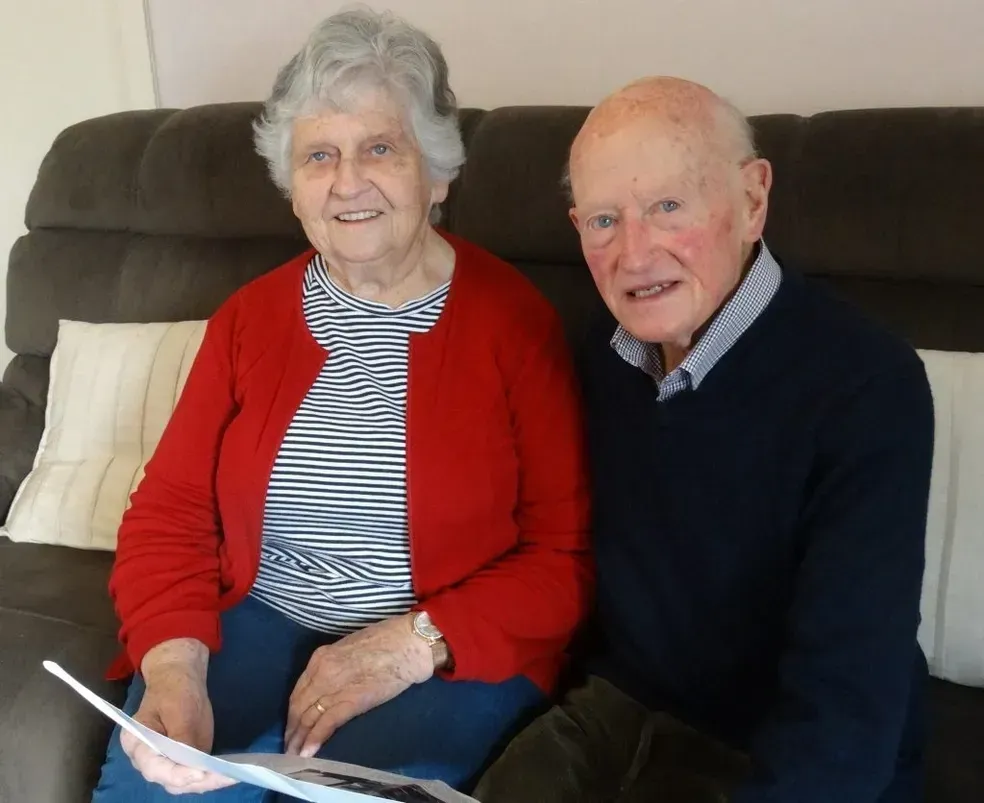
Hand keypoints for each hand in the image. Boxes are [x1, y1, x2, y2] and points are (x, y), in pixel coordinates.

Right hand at [120, 640, 235, 794]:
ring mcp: (166, 763)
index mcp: (136, 744)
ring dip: (208, 782)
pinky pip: (195, 776)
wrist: (179, 678)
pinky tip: (230, 773)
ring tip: (231, 775)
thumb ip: (183, 737)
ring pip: (184, 783)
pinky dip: (211, 777)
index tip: (199, 773)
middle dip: (197, 781)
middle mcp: (148, 761)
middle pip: (169, 780)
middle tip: (223, 776)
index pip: (153, 767)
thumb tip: (194, 765)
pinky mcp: (184, 761)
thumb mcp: (178, 708)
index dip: (176, 774)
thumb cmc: (174, 689)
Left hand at [285, 614, 433, 756]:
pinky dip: (314, 740)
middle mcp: (321, 672)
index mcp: (320, 657)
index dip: (293, 711)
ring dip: (299, 739)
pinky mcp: (351, 701)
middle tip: (289, 747)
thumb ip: (334, 666)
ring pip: (308, 717)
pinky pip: (326, 723)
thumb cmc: (385, 640)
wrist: (407, 644)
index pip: (298, 690)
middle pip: (299, 706)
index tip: (292, 725)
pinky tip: (307, 753)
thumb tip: (331, 684)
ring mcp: (334, 687)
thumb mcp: (348, 648)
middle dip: (292, 729)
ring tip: (294, 755)